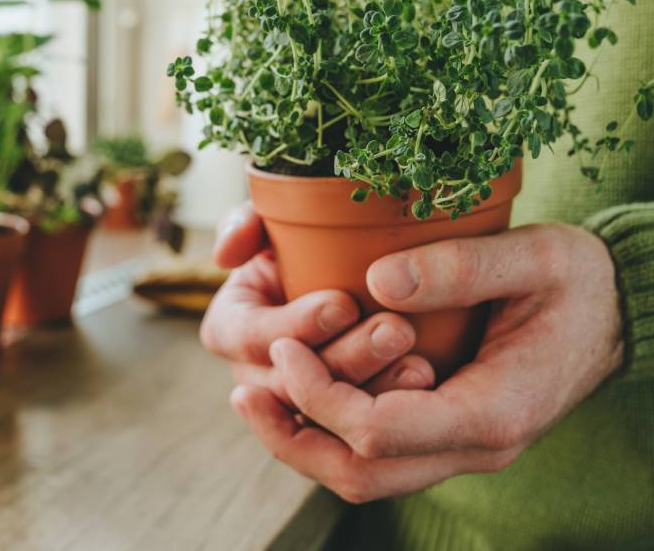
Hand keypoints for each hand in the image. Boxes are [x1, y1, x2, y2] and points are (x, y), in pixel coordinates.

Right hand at [201, 204, 436, 406]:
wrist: (375, 269)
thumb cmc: (318, 238)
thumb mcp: (278, 221)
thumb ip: (249, 223)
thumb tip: (225, 255)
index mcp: (232, 325)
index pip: (245, 337)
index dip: (292, 325)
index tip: (343, 304)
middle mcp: (257, 372)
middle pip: (290, 386)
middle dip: (344, 362)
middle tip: (397, 331)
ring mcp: (298, 402)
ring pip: (327, 419)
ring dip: (374, 391)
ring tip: (421, 366)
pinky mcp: (340, 421)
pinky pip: (359, 431)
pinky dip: (393, 412)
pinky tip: (428, 382)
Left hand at [230, 223, 623, 502]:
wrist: (620, 312)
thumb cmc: (581, 280)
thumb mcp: (536, 255)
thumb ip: (461, 268)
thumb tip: (376, 283)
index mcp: (495, 410)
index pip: (381, 432)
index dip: (320, 395)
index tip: (283, 344)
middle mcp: (478, 445)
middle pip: (362, 476)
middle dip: (294, 439)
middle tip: (242, 391)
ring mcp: (465, 446)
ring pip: (366, 477)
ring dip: (305, 443)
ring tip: (254, 394)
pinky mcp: (453, 430)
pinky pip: (381, 454)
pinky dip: (333, 432)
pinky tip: (302, 390)